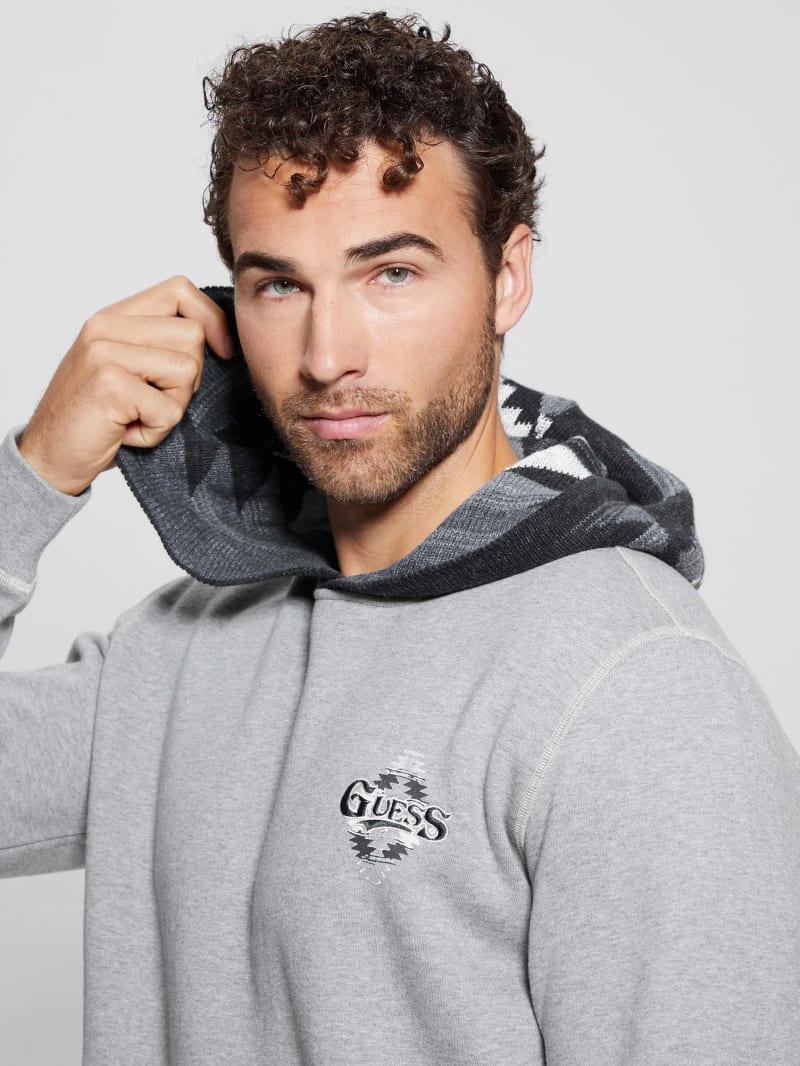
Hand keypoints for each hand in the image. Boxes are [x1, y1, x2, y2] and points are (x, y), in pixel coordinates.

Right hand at [17, 276, 234, 495]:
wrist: (49, 456)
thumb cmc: (96, 418)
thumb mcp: (127, 370)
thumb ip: (159, 345)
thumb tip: (222, 340)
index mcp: (113, 318)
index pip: (179, 290)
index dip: (211, 319)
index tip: (224, 351)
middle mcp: (105, 328)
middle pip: (192, 336)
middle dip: (188, 379)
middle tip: (152, 402)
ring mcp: (105, 353)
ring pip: (187, 371)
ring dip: (172, 407)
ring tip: (138, 416)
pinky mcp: (110, 385)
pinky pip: (170, 409)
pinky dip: (157, 432)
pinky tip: (127, 433)